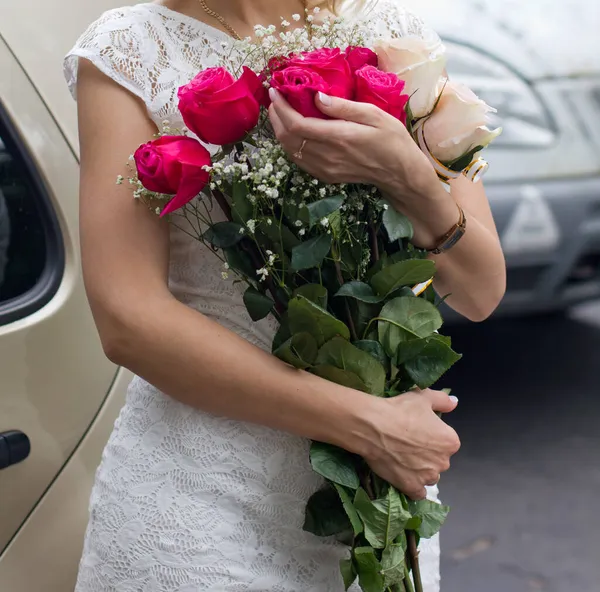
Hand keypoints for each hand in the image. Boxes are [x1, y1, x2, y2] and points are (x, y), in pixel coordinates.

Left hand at [268, 88, 440, 200]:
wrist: (398, 172)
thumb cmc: (390, 139)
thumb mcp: (373, 115)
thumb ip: (343, 107)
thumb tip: (317, 96)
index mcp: (338, 137)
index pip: (297, 124)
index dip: (281, 109)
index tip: (275, 92)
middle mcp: (327, 156)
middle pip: (288, 138)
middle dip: (276, 118)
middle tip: (274, 100)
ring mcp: (324, 169)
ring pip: (290, 151)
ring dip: (280, 131)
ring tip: (279, 113)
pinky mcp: (325, 176)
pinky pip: (299, 160)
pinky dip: (290, 145)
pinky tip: (292, 132)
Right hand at [357, 389, 460, 499]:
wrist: (373, 427)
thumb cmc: (399, 410)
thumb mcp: (423, 397)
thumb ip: (443, 400)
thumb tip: (455, 402)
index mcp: (450, 441)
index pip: (446, 441)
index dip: (432, 435)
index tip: (418, 430)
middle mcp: (443, 462)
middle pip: (438, 459)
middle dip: (428, 453)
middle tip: (408, 442)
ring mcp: (427, 477)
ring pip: (429, 475)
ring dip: (421, 470)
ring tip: (403, 457)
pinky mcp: (411, 487)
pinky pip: (418, 493)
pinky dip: (414, 486)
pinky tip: (405, 477)